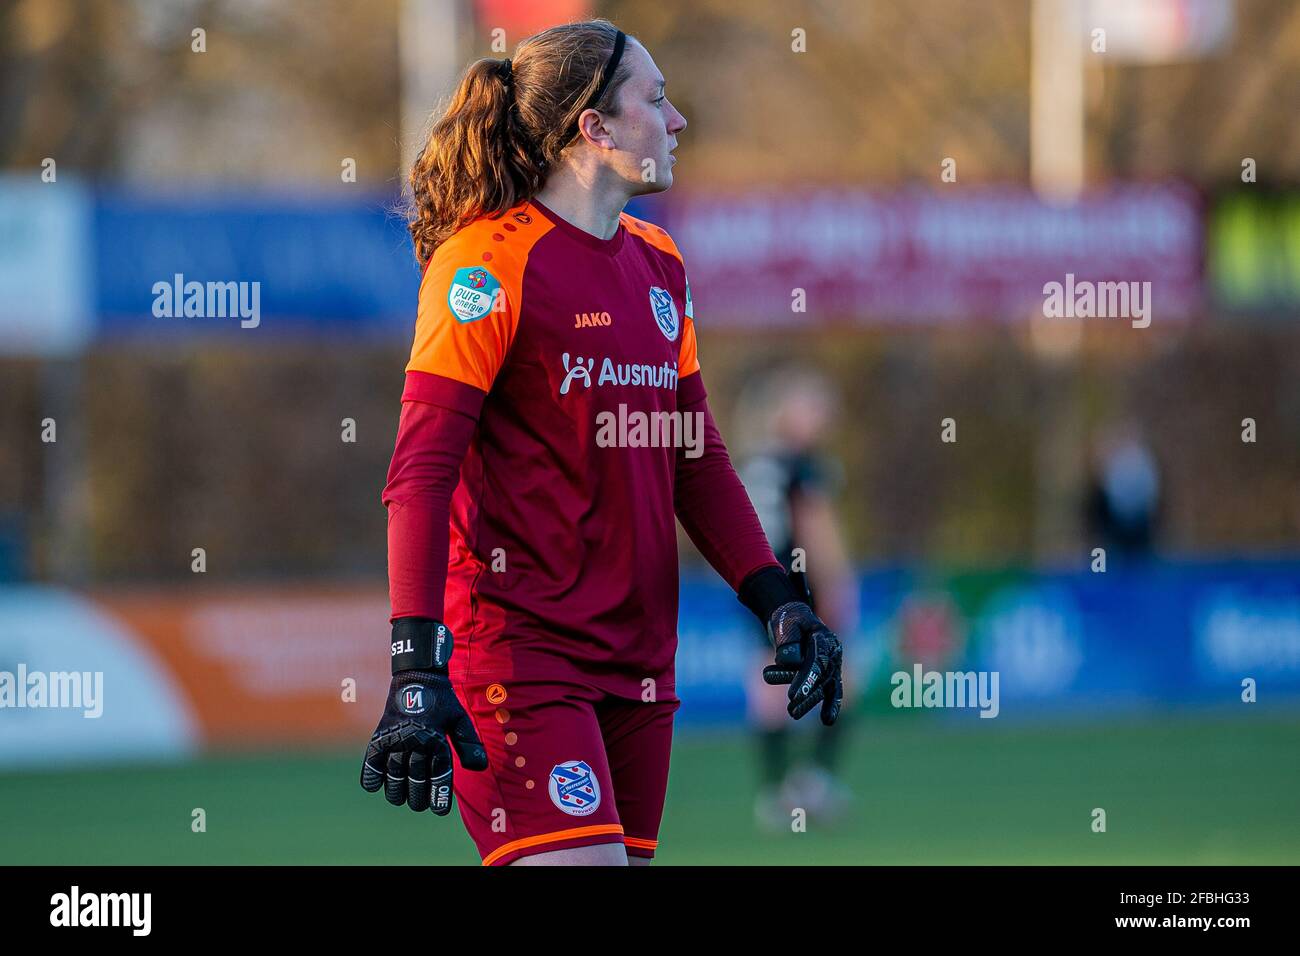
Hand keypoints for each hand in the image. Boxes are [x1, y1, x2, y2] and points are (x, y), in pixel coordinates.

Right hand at [360, 622, 487, 814]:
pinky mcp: (381, 734)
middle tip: (418, 806)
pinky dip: (372, 774)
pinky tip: (375, 785)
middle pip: (417, 778)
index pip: (440, 774)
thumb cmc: (443, 702)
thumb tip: (480, 768)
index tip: (439, 811)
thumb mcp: (460, 719)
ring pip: (395, 773)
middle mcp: (416, 740)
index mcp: (438, 738)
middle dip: (418, 796)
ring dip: (396, 790)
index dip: (440, 794)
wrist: (418, 676)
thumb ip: (469, 744)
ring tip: (400, 799)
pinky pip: (373, 760)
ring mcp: (397, 737)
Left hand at [761, 602, 842, 724]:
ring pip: (825, 686)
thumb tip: (789, 663)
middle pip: (822, 677)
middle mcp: (832, 653)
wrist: (793, 617)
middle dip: (807, 695)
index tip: (793, 696)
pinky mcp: (828, 673)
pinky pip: (830, 690)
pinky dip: (830, 704)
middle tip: (791, 711)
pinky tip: (828, 721)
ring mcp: (832, 664)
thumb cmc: (789, 619)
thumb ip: (787, 642)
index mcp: (824, 639)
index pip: (816, 663)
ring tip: (793, 714)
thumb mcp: (786, 624)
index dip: (805, 680)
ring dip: (811, 702)